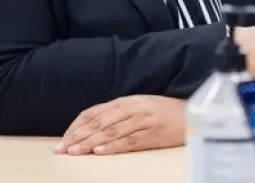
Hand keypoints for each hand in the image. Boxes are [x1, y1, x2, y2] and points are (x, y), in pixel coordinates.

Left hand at [55, 95, 185, 155]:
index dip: (77, 126)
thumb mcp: (139, 107)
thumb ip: (118, 114)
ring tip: (75, 152)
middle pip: (99, 123)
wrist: (192, 114)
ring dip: (90, 143)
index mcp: (127, 101)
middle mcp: (133, 108)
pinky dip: (113, 146)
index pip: (94, 112)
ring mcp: (144, 120)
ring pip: (111, 132)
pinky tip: (100, 151)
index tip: (63, 139)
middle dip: (78, 136)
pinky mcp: (154, 133)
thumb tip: (91, 127)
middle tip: (62, 149)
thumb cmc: (164, 112)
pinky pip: (130, 141)